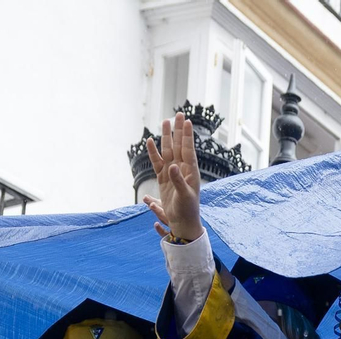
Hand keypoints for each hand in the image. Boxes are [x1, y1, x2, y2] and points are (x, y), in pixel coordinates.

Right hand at [142, 112, 204, 242]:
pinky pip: (157, 162)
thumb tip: (172, 166)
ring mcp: (172, 173)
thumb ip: (178, 181)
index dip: (187, 135)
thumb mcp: (185, 196)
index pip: (188, 149)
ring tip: (165, 122)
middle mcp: (182, 169)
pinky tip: (150, 142)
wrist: (182, 222)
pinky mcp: (163, 179)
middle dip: (178, 130)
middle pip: (179, 145)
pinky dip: (153, 153)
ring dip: (166, 137)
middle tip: (178, 114)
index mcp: (191, 172)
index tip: (186, 121)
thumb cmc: (187, 210)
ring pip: (168, 151)